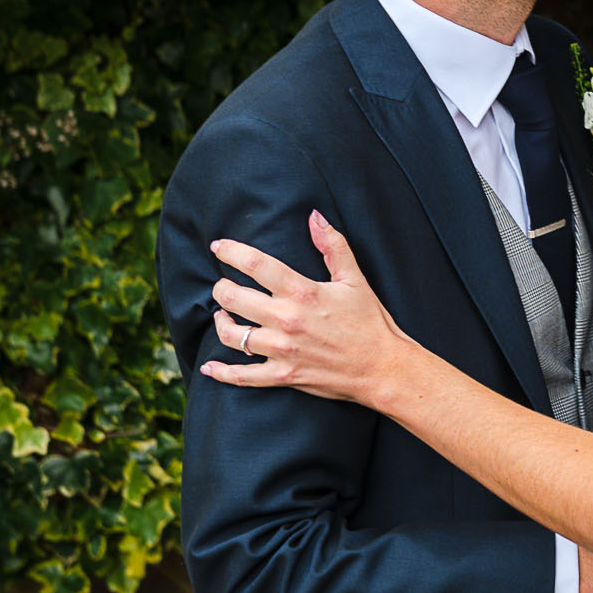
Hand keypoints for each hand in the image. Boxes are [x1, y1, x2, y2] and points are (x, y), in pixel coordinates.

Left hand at [199, 210, 408, 402]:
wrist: (382, 367)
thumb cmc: (370, 321)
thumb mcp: (355, 279)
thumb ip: (333, 245)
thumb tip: (315, 216)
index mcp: (302, 292)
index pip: (255, 264)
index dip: (231, 252)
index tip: (218, 247)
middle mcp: (286, 320)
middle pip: (233, 298)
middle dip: (221, 288)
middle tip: (222, 285)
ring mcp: (282, 350)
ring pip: (232, 336)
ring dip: (221, 323)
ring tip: (222, 316)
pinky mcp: (283, 375)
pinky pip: (243, 376)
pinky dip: (222, 373)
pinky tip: (210, 367)